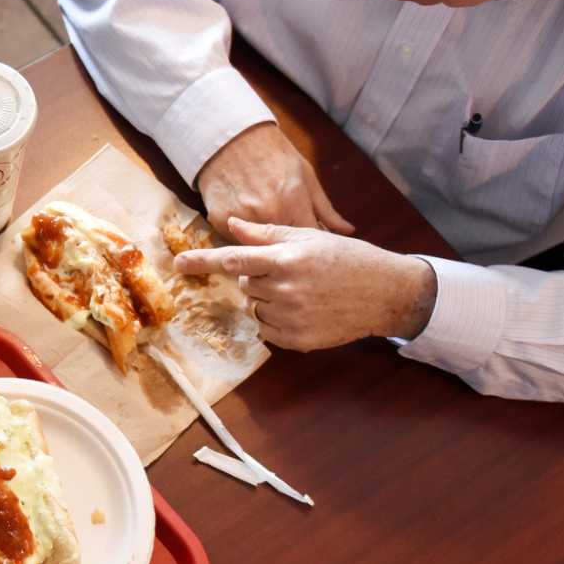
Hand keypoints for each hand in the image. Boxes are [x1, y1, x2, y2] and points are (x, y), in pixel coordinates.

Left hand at [172, 217, 434, 350]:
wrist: (385, 293)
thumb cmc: (347, 259)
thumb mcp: (308, 238)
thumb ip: (267, 234)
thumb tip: (231, 225)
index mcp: (286, 259)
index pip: (233, 260)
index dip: (203, 262)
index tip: (178, 264)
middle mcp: (285, 288)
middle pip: (246, 284)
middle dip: (261, 277)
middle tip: (293, 272)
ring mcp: (291, 316)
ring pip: (256, 308)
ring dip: (270, 300)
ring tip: (304, 292)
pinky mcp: (297, 339)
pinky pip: (268, 330)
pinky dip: (278, 321)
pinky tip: (306, 310)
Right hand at [194, 123, 353, 235]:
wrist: (233, 138)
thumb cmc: (275, 155)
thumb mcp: (307, 177)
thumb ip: (326, 210)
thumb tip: (348, 231)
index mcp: (293, 203)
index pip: (309, 242)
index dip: (311, 247)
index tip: (310, 246)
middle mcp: (267, 213)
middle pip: (282, 251)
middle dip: (287, 250)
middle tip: (287, 238)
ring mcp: (241, 218)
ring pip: (256, 248)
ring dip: (263, 245)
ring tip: (264, 228)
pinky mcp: (219, 218)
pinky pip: (234, 239)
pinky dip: (240, 236)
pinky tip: (244, 220)